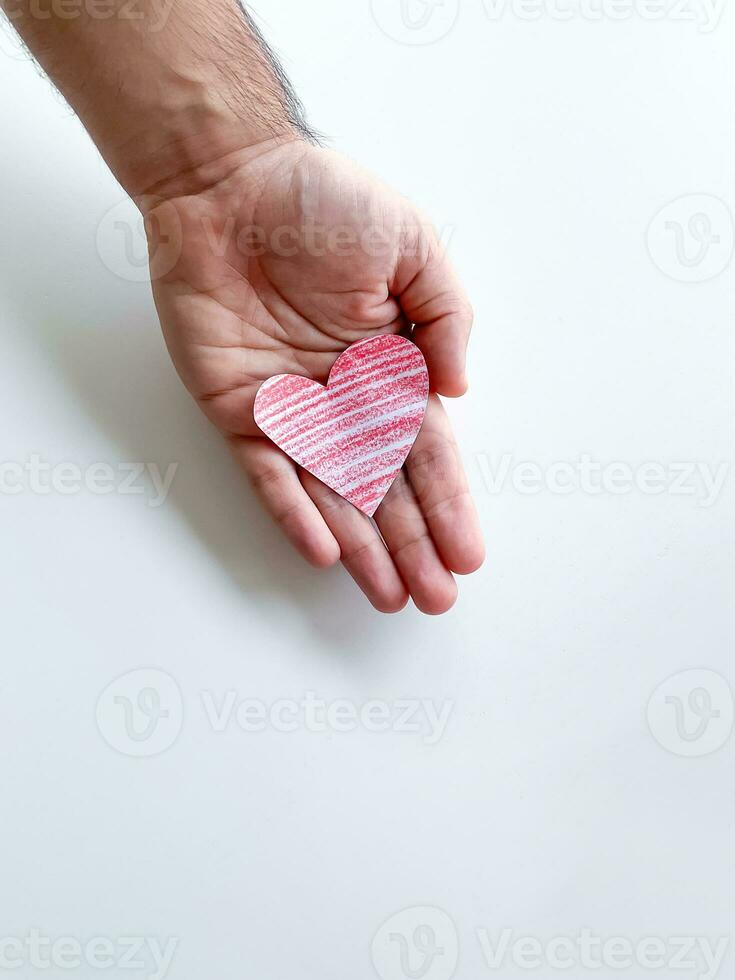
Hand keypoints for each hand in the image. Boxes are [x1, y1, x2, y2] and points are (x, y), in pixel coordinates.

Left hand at [145, 138, 483, 613]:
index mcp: (390, 364)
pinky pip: (267, 471)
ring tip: (391, 595)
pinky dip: (293, 511)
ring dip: (363, 545)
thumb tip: (456, 390)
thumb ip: (446, 319)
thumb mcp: (414, 246)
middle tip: (436, 597)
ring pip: (332, 493)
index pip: (426, 450)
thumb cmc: (324, 201)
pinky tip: (324, 551)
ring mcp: (290, 408)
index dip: (449, 503)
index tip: (468, 553)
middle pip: (384, 486)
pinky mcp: (238, 408)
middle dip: (413, 543)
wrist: (231, 179)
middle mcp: (343, 397)